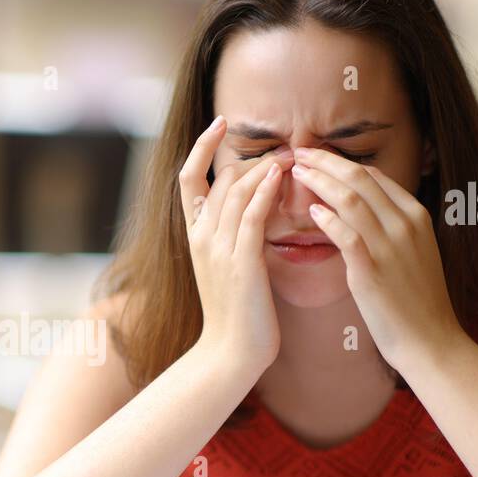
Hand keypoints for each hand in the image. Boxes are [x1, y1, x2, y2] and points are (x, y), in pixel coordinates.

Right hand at [179, 116, 286, 378]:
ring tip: (289, 157)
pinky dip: (265, 190)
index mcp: (194, 237)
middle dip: (251, 158)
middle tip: (284, 152)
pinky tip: (282, 176)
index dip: (201, 147)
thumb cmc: (236, 314)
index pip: (188, 178)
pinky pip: (251, 214)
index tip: (220, 124)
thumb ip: (234, 236)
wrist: (231, 352)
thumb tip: (255, 207)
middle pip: (219, 178)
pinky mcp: (241, 261)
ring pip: (235, 190)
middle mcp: (200, 237)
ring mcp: (218, 248)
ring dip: (264, 168)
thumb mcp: (227, 268)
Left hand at [289, 146, 465, 373]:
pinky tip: (311, 212)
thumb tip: (361, 211)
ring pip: (351, 199)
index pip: (375, 177)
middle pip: (360, 179)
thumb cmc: (416, 302)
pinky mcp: (373, 271)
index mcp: (415, 217)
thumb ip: (391, 229)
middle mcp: (405, 225)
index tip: (317, 157)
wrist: (431, 341)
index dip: (342, 163)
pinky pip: (347, 235)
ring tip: (296, 173)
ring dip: (320, 182)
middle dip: (325, 161)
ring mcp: (390, 246)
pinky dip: (327, 219)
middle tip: (298, 153)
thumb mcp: (413, 254)